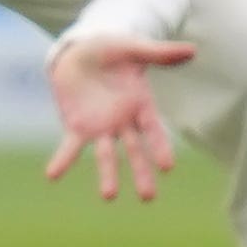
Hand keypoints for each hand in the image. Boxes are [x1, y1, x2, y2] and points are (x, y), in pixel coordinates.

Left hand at [45, 35, 197, 201]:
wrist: (80, 50)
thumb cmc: (111, 49)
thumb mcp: (134, 48)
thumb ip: (160, 54)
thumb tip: (193, 50)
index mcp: (141, 105)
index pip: (153, 131)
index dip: (159, 147)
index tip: (167, 167)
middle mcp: (123, 122)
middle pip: (134, 151)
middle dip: (141, 173)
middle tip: (147, 198)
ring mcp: (100, 127)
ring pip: (106, 155)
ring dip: (107, 175)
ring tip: (109, 196)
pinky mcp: (77, 125)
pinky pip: (70, 146)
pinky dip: (62, 160)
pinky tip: (53, 175)